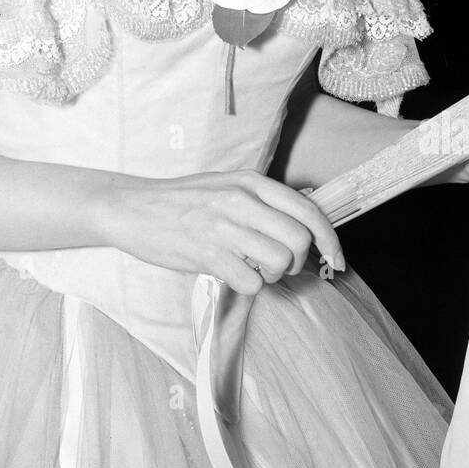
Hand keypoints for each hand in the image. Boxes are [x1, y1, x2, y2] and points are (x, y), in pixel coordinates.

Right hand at [105, 168, 345, 295]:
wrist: (132, 209)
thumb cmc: (182, 201)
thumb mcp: (226, 185)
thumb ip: (262, 200)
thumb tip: (304, 224)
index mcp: (251, 181)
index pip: (308, 209)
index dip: (330, 239)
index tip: (336, 260)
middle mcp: (241, 200)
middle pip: (300, 240)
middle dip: (298, 262)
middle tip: (280, 266)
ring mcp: (224, 226)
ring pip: (280, 262)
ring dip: (273, 275)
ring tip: (251, 267)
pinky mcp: (207, 253)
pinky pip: (252, 282)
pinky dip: (248, 286)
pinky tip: (230, 274)